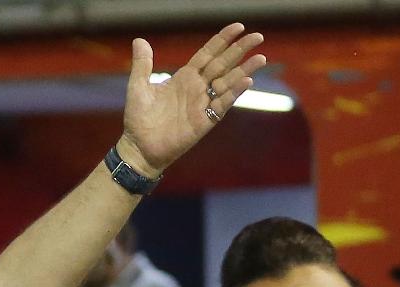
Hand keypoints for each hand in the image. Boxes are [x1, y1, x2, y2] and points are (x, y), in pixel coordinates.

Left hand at [120, 25, 265, 174]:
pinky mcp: (204, 121)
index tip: (238, 27)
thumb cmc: (138, 118)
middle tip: (258, 36)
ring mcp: (203, 104)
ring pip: (228, 83)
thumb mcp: (138, 87)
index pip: (208, 53)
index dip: (222, 40)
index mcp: (184, 77)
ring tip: (260, 58)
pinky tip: (246, 82)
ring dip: (244, 70)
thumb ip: (142, 65)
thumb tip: (139, 40)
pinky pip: (222, 105)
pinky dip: (234, 93)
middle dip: (240, 50)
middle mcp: (197, 88)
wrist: (139, 147)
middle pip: (223, 64)